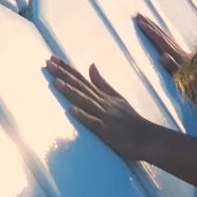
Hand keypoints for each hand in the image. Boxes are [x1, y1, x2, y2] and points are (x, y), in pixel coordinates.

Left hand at [45, 57, 162, 160]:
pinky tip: (70, 110)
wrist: (148, 138)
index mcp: (103, 95)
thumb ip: (102, 83)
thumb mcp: (117, 97)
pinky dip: (82, 116)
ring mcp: (105, 116)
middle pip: (80, 86)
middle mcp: (102, 103)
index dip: (67, 68)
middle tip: (48, 63)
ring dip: (70, 91)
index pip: (82, 79)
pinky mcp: (107, 131)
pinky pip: (93, 123)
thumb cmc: (131, 120)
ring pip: (85, 101)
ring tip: (55, 82)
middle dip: (63, 74)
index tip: (53, 58)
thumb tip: (91, 66)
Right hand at [134, 14, 186, 73]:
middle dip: (151, 26)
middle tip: (139, 15)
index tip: (139, 21)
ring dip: (157, 29)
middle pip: (164, 36)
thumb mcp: (185, 80)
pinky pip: (172, 43)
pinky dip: (166, 37)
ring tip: (148, 21)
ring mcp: (184, 55)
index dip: (149, 32)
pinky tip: (165, 37)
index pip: (161, 42)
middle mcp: (180, 53)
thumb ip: (173, 68)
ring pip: (168, 38)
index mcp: (178, 58)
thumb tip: (162, 55)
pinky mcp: (187, 59)